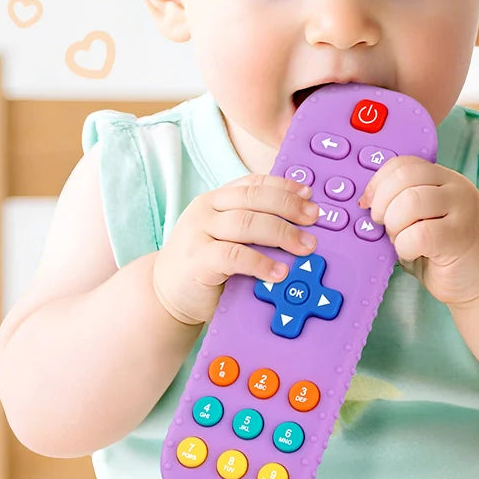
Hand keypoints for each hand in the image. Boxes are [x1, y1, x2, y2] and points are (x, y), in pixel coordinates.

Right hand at [153, 174, 318, 325]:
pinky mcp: (197, 260)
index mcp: (216, 199)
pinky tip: (279, 272)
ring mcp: (198, 232)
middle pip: (254, 198)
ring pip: (247, 223)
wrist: (165, 295)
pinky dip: (261, 263)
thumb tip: (301, 225)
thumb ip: (252, 226)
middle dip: (288, 206)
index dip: (283, 186)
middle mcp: (206, 209)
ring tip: (305, 247)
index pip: (253, 183)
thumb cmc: (204, 265)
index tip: (309, 194)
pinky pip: (234, 256)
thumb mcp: (226, 237)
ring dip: (282, 233)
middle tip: (314, 219)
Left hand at [358, 156, 478, 305]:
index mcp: (443, 178)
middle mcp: (455, 187)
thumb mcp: (423, 219)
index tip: (369, 205)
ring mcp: (462, 209)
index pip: (403, 164)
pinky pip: (418, 235)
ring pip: (409, 202)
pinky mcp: (460, 236)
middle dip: (383, 205)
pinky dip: (405, 248)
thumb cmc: (446, 252)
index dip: (378, 183)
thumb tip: (365, 201)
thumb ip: (401, 202)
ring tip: (402, 240)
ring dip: (395, 226)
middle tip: (385, 226)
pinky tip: (413, 254)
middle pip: (403, 178)